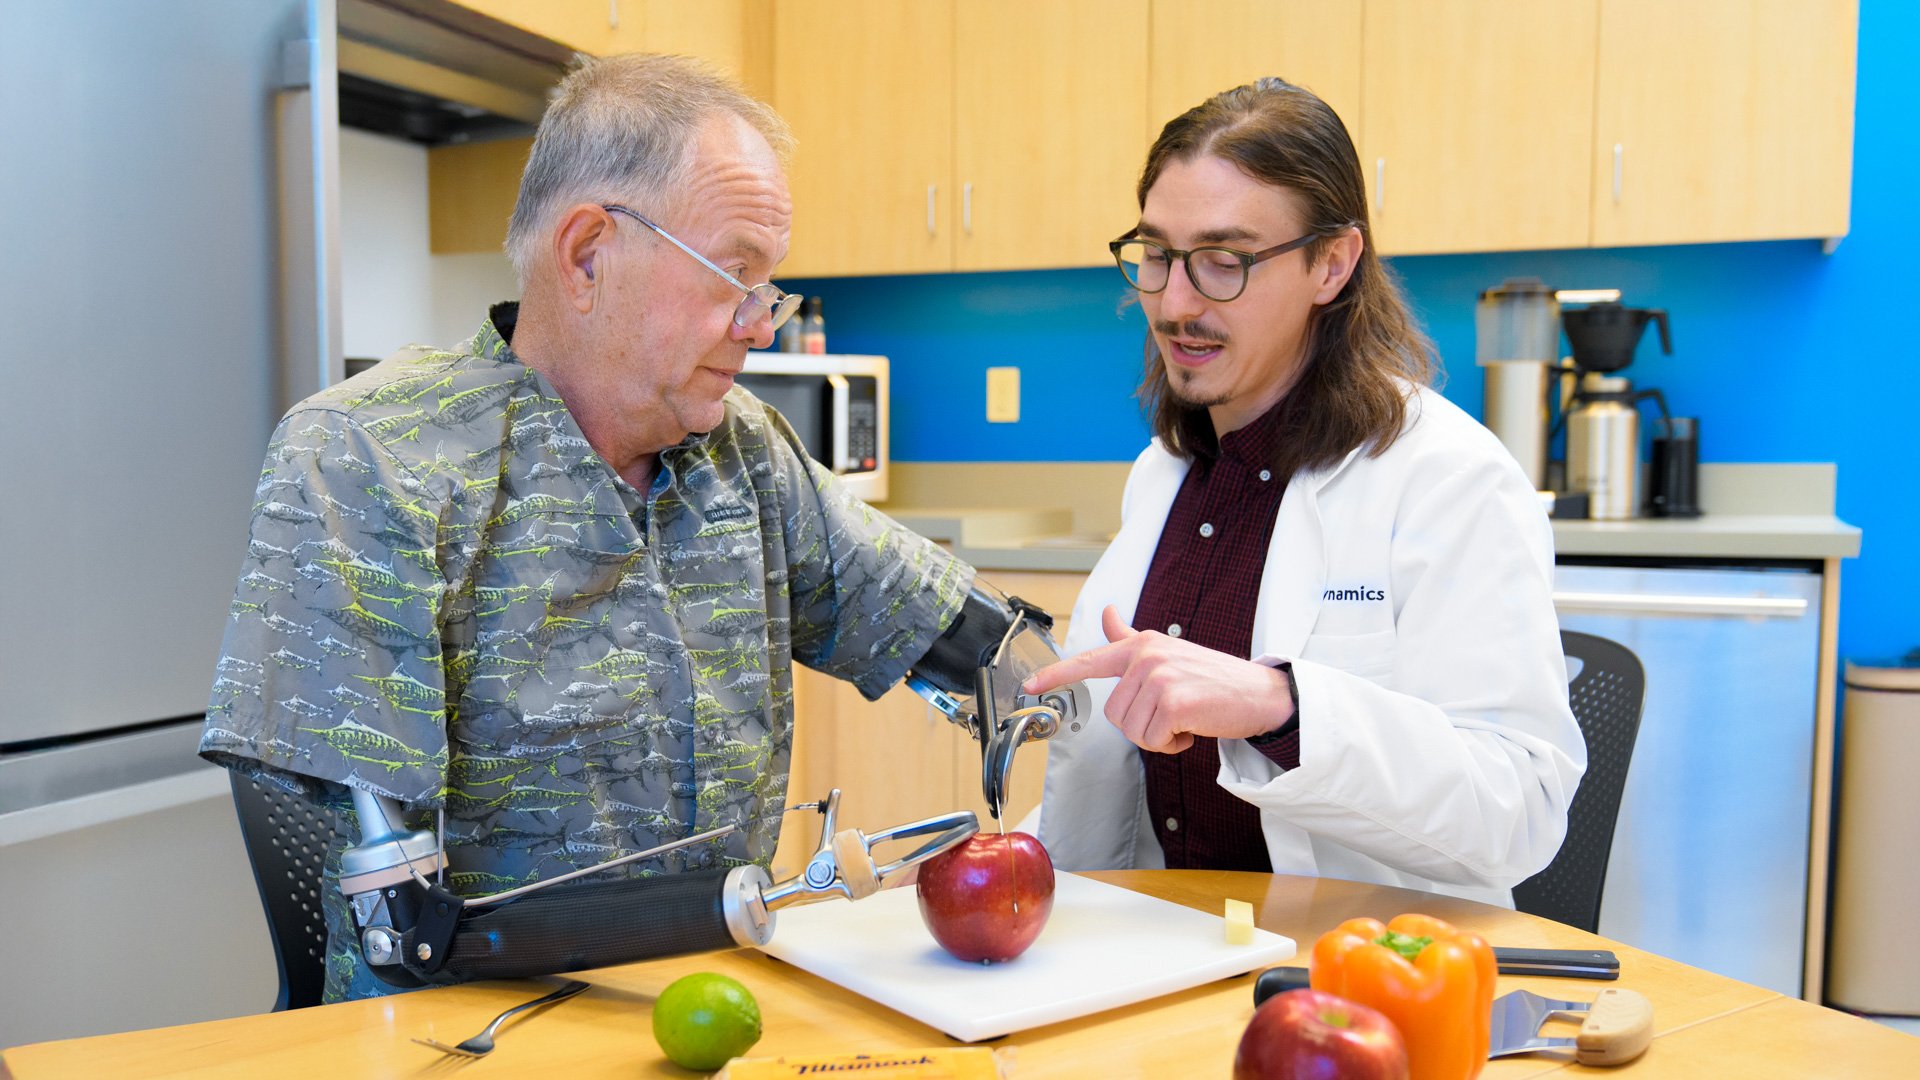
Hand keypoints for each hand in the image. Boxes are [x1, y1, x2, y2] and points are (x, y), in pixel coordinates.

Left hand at [1022, 606, 1295, 753]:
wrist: (1258, 694)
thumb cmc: (1213, 678)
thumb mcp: (1168, 652)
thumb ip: (1132, 637)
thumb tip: (1110, 614)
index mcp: (1141, 644)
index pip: (1090, 660)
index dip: (1056, 675)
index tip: (1029, 686)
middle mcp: (1147, 656)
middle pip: (1114, 714)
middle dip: (1141, 726)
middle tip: (1171, 715)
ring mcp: (1160, 677)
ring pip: (1131, 731)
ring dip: (1157, 737)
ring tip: (1183, 719)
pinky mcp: (1174, 702)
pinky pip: (1153, 741)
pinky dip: (1172, 745)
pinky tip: (1192, 728)